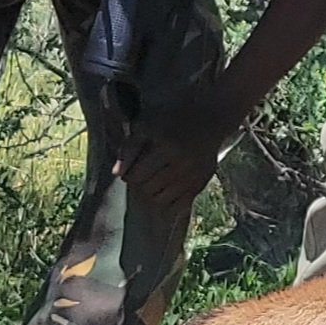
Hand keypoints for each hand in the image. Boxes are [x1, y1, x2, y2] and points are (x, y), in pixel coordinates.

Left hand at [118, 93, 243, 208]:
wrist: (208, 119)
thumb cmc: (171, 121)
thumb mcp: (146, 126)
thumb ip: (129, 148)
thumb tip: (117, 174)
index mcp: (167, 148)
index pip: (137, 176)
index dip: (129, 174)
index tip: (132, 168)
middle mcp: (182, 164)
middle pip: (148, 189)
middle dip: (141, 183)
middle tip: (144, 172)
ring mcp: (193, 176)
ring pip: (161, 199)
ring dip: (153, 192)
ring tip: (155, 178)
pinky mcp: (201, 183)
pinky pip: (178, 204)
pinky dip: (168, 200)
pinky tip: (166, 186)